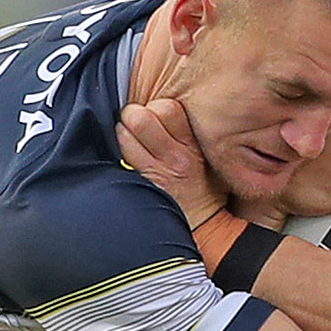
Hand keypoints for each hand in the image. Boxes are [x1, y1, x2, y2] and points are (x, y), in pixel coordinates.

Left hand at [117, 99, 226, 228]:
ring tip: (130, 139)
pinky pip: (121, 157)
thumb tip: (165, 108)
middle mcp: (175, 157)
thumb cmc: (206, 186)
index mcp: (194, 146)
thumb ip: (192, 132)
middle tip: (137, 123)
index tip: (156, 115)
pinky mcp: (142, 185)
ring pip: (125, 134)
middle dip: (134, 115)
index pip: (168, 108)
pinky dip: (120, 151)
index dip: (157, 107)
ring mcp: (156, 172)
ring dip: (123, 133)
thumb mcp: (210, 155)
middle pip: (142, 117)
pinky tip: (128, 156)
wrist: (204, 224)